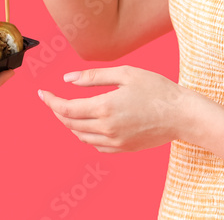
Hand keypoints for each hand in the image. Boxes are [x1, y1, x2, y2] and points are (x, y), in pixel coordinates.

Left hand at [38, 65, 187, 152]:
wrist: (182, 115)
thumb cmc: (157, 89)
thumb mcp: (125, 74)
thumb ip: (93, 77)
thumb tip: (67, 79)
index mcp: (105, 107)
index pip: (66, 108)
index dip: (50, 101)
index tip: (41, 93)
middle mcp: (106, 128)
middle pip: (70, 123)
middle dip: (57, 110)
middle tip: (53, 99)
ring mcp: (115, 141)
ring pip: (80, 136)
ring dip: (70, 123)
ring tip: (70, 109)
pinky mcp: (123, 148)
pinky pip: (95, 145)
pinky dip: (86, 134)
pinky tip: (89, 123)